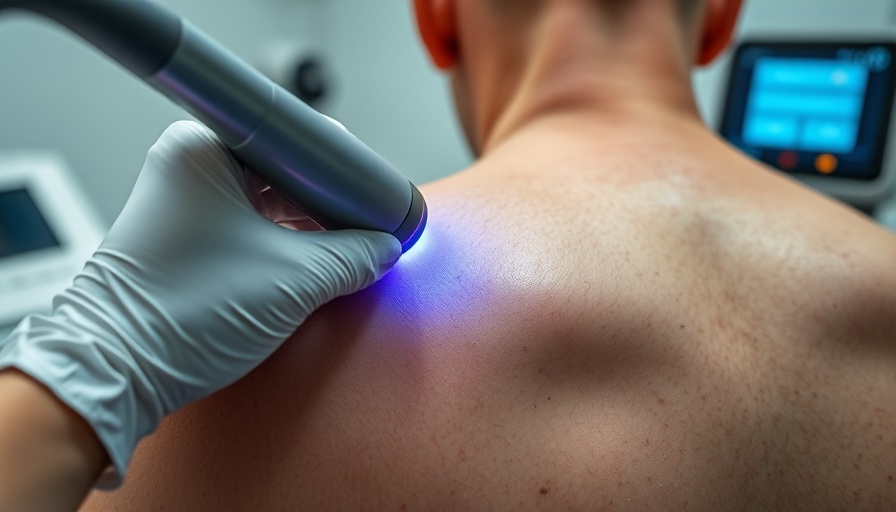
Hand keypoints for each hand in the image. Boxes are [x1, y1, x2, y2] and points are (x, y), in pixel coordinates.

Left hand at [0, 121, 401, 486]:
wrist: (115, 371)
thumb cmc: (182, 313)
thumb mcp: (293, 279)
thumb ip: (352, 258)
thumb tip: (383, 250)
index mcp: (206, 146)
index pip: (300, 141)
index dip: (346, 174)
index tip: (377, 201)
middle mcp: (190, 162)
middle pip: (287, 171)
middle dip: (330, 206)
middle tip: (368, 233)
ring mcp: (185, 199)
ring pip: (270, 201)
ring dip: (308, 229)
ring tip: (341, 256)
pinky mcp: (186, 235)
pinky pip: (250, 226)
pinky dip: (282, 245)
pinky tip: (310, 267)